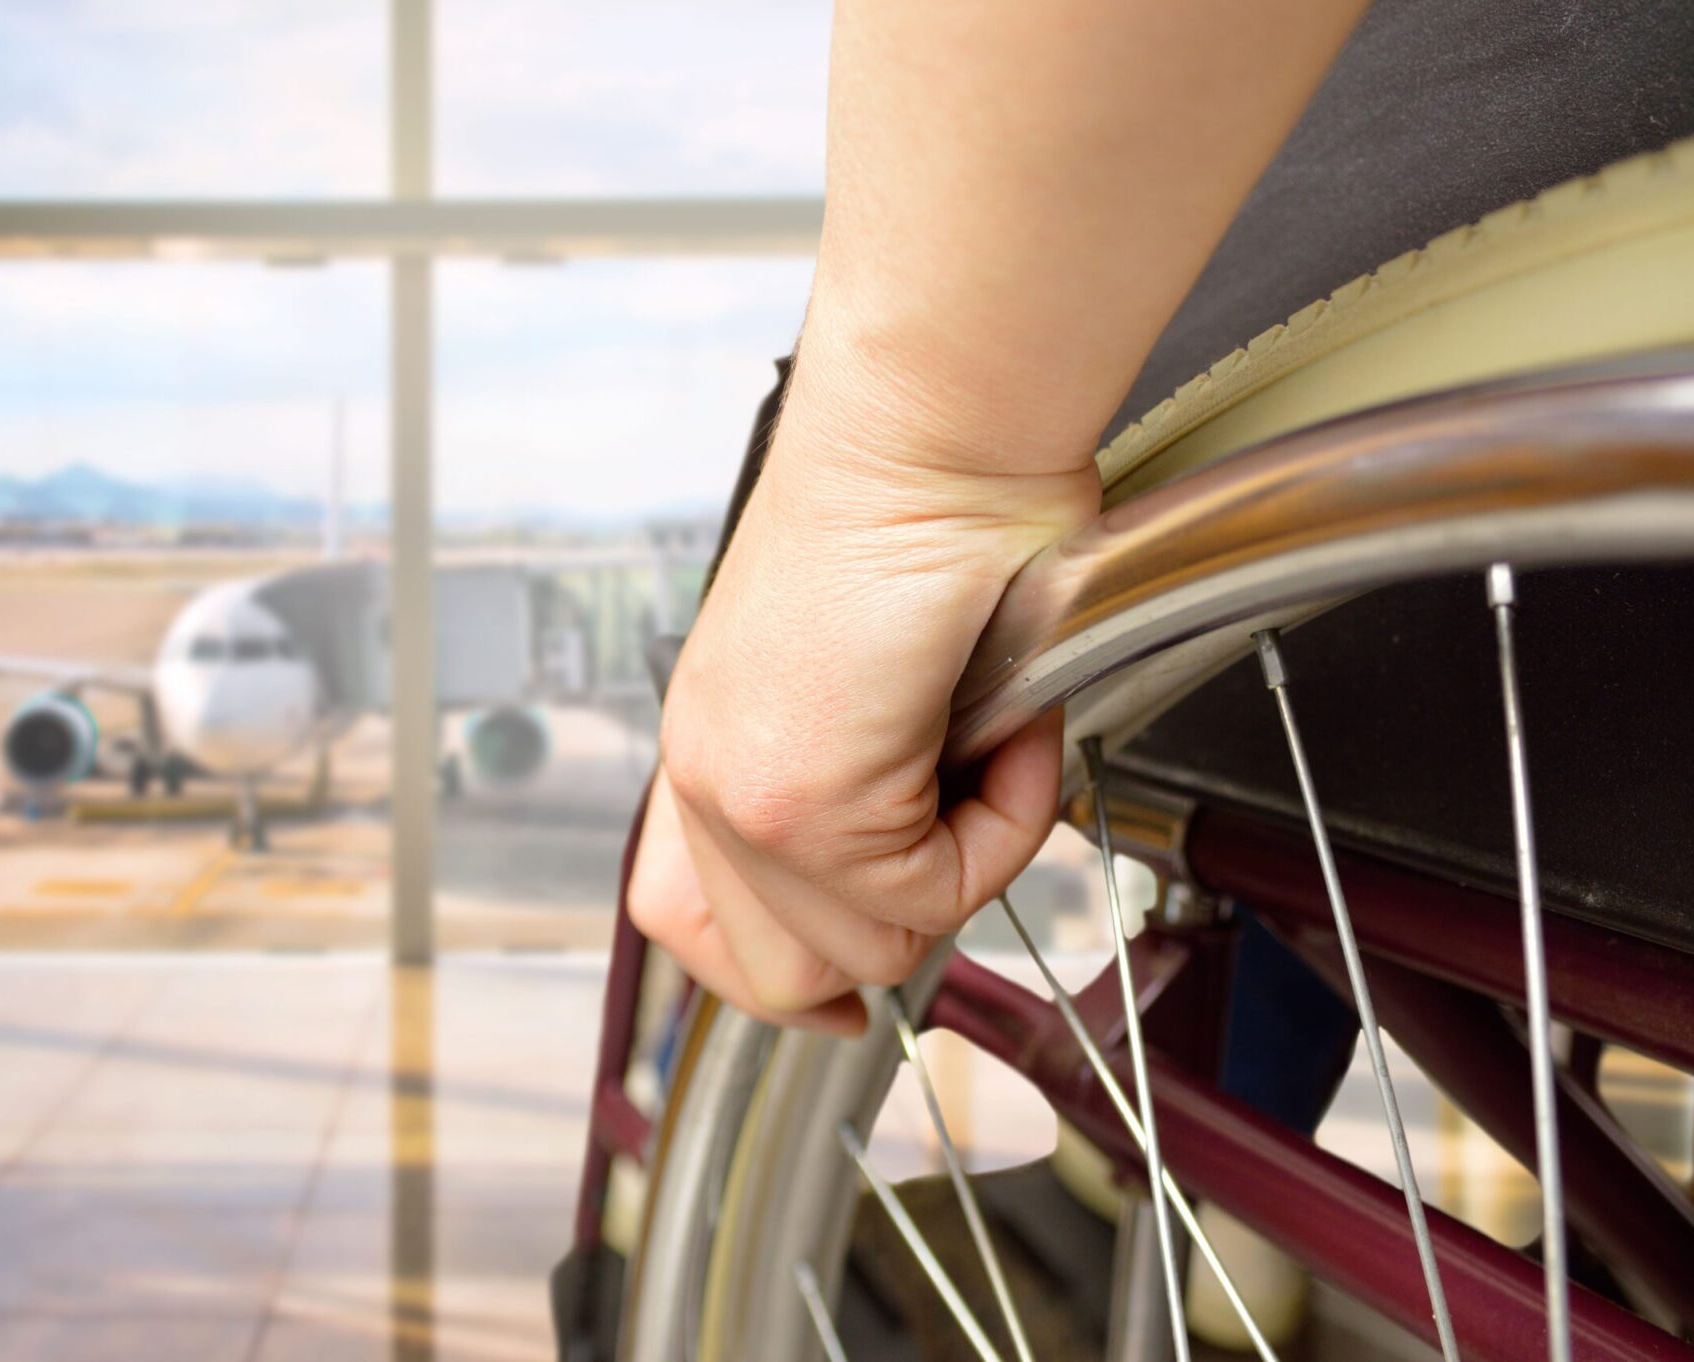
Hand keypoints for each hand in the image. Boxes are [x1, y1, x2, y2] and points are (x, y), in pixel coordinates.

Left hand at [629, 336, 1096, 1031]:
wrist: (934, 429)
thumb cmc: (929, 508)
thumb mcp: (875, 676)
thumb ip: (870, 778)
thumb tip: (924, 870)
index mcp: (714, 743)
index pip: (687, 919)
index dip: (775, 976)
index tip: (839, 1001)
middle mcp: (707, 772)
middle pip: (776, 974)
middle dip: (895, 929)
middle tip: (968, 831)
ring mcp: (742, 795)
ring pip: (871, 949)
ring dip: (967, 862)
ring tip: (995, 744)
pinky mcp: (802, 800)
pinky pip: (936, 894)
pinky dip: (1005, 823)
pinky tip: (1006, 724)